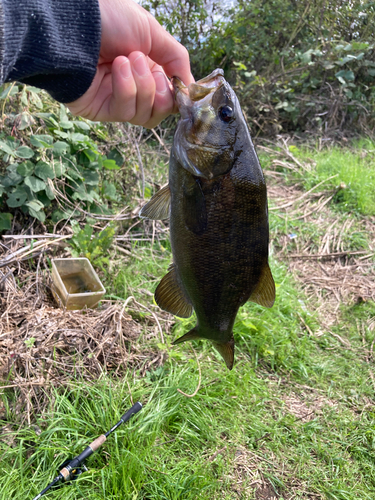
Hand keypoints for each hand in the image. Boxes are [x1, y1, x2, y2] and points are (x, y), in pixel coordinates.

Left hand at [67, 0, 193, 126]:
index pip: (170, 97)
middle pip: (159, 112)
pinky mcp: (99, 110)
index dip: (177, 95)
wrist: (74, 24)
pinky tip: (117, 68)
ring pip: (144, 116)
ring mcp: (114, 100)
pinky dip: (126, 89)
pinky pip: (124, 112)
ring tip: (127, 59)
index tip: (182, 87)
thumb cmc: (110, 20)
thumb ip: (176, 59)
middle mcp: (132, 87)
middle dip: (160, 92)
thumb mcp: (152, 32)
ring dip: (142, 86)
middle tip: (150, 68)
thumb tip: (191, 86)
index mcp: (146, 69)